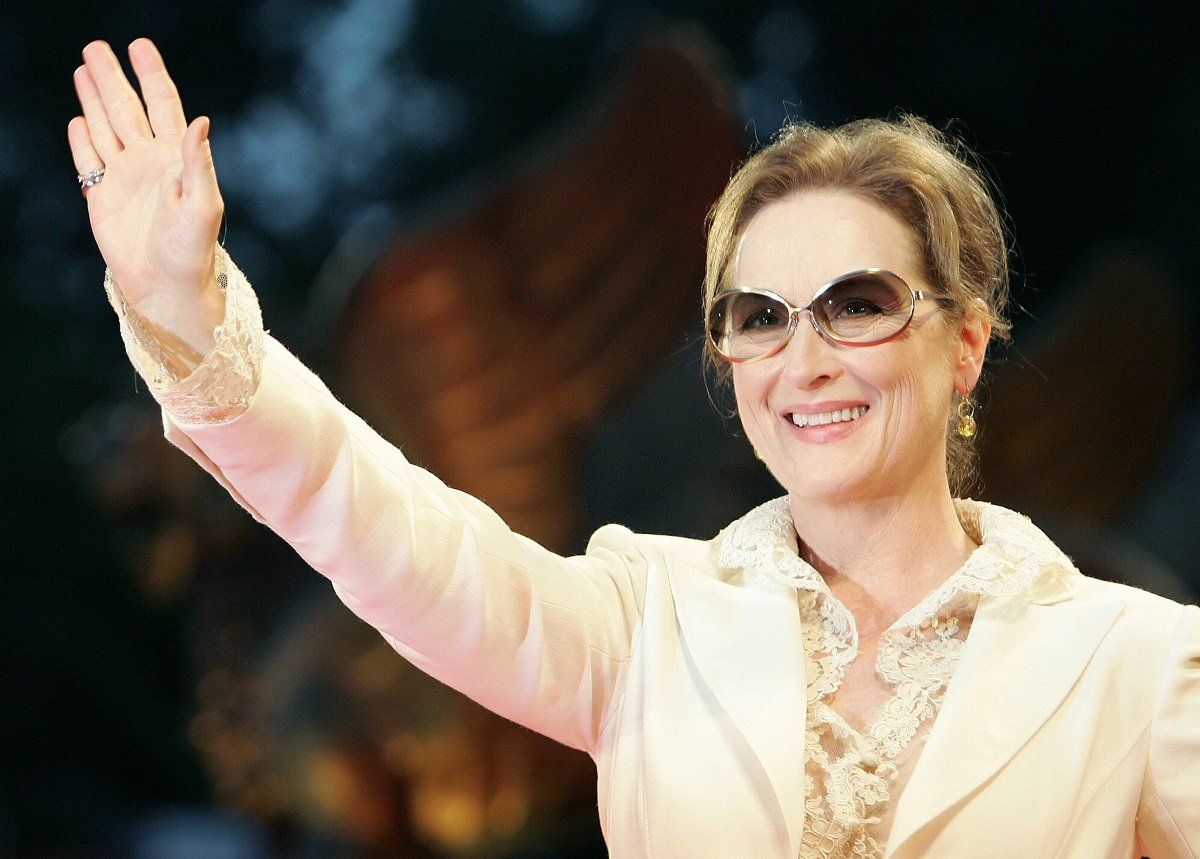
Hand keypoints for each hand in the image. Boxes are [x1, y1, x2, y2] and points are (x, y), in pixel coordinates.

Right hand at [68, 38, 224, 352]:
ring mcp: (125, 179)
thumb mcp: (203, 205)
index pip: (164, 106)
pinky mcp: (102, 199)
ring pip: (105, 127)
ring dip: (95, 99)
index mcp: (177, 159)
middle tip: (97, 47)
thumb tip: (200, 121)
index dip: (152, 76)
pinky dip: (82, 139)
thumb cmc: (192, 251)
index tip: (140, 46)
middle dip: (113, 78)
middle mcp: (150, 163)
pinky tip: (78, 121)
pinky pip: (89, 161)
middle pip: (127, 109)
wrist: (167, 288)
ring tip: (84, 69)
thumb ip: (198, 162)